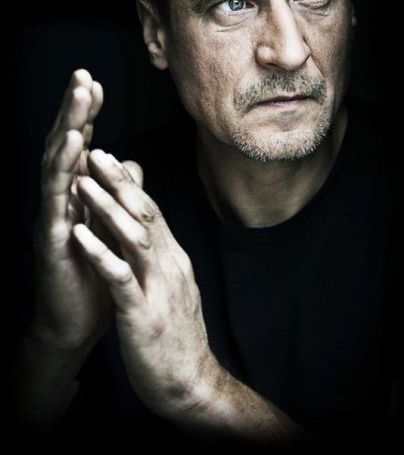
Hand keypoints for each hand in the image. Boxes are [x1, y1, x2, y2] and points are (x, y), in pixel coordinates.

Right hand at [30, 69, 112, 352]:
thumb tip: (129, 163)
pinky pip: (56, 199)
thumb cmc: (95, 272)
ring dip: (68, 128)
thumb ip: (117, 193)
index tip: (96, 83)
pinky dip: (62, 170)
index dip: (87, 116)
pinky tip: (71, 147)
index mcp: (78, 196)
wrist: (77, 322)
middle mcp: (62, 200)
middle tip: (82, 75)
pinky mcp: (53, 238)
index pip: (82, 148)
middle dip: (74, 111)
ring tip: (78, 97)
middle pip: (66, 147)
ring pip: (57, 164)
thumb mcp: (110, 225)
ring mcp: (55, 216)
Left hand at [72, 149, 217, 418]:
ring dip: (108, 206)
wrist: (191, 383)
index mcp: (173, 259)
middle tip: (96, 153)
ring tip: (83, 181)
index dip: (129, 183)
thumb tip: (148, 227)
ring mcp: (158, 288)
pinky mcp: (142, 314)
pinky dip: (100, 251)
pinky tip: (80, 233)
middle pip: (146, 213)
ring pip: (136, 236)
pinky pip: (120, 277)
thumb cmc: (175, 334)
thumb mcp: (171, 286)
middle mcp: (169, 265)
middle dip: (119, 181)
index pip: (152, 211)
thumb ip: (160, 255)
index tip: (109, 158)